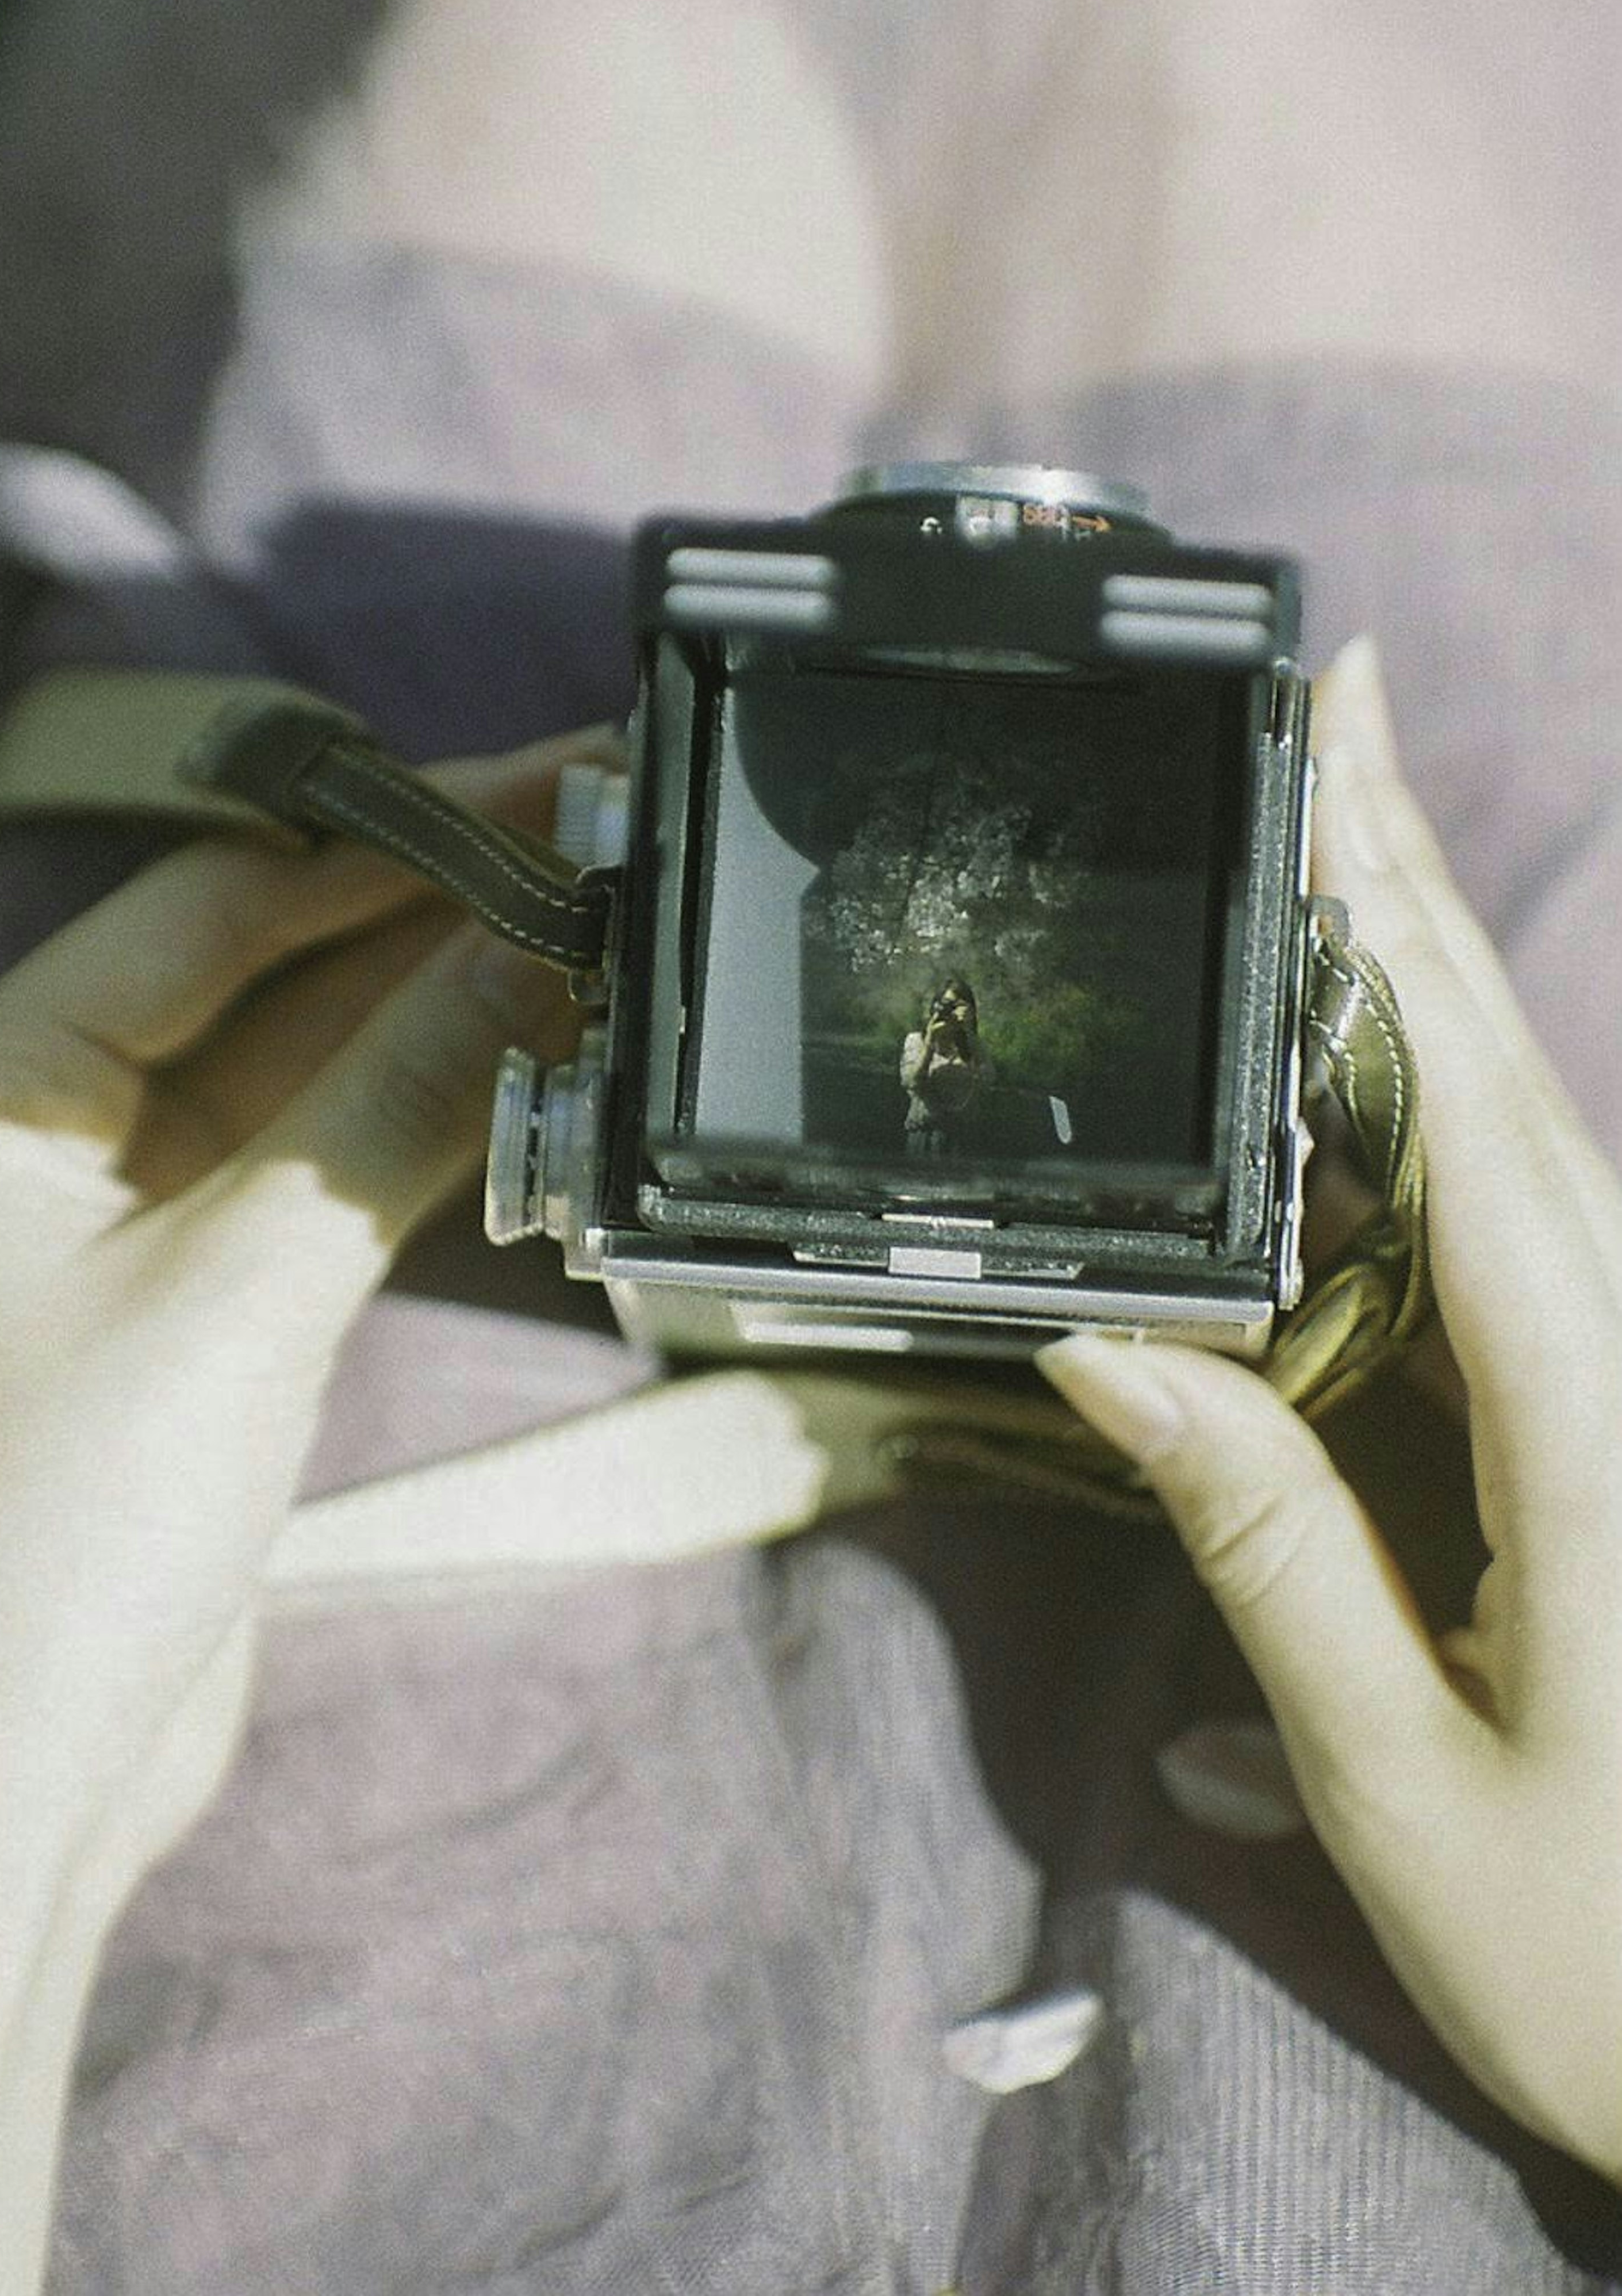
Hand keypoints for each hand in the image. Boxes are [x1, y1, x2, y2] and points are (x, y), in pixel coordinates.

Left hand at [0, 730, 587, 1898]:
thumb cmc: (63, 1529)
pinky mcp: (178, 1304)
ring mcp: (104, 1217)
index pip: (209, 903)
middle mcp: (26, 1127)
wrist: (6, 1785)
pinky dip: (410, 1125)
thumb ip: (395, 1101)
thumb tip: (534, 947)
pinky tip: (526, 1068)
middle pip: (254, 971)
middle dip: (419, 917)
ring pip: (293, 1069)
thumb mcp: (249, 1284)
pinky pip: (307, 1167)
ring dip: (431, 1017)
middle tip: (588, 847)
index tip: (532, 793)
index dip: (384, 839)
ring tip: (590, 940)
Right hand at [1039, 637, 1621, 2182]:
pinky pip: (1536, 1238)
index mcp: (1597, 1436)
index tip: (1346, 750)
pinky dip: (1448, 1119)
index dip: (1402, 923)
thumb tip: (1111, 1342)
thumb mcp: (1412, 1784)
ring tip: (1327, 852)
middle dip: (1416, 889)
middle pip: (1515, 1086)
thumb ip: (1268, 1544)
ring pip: (1534, 1145)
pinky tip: (1368, 1088)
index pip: (1476, 1125)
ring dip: (1429, 987)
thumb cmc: (1620, 1968)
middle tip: (1331, 714)